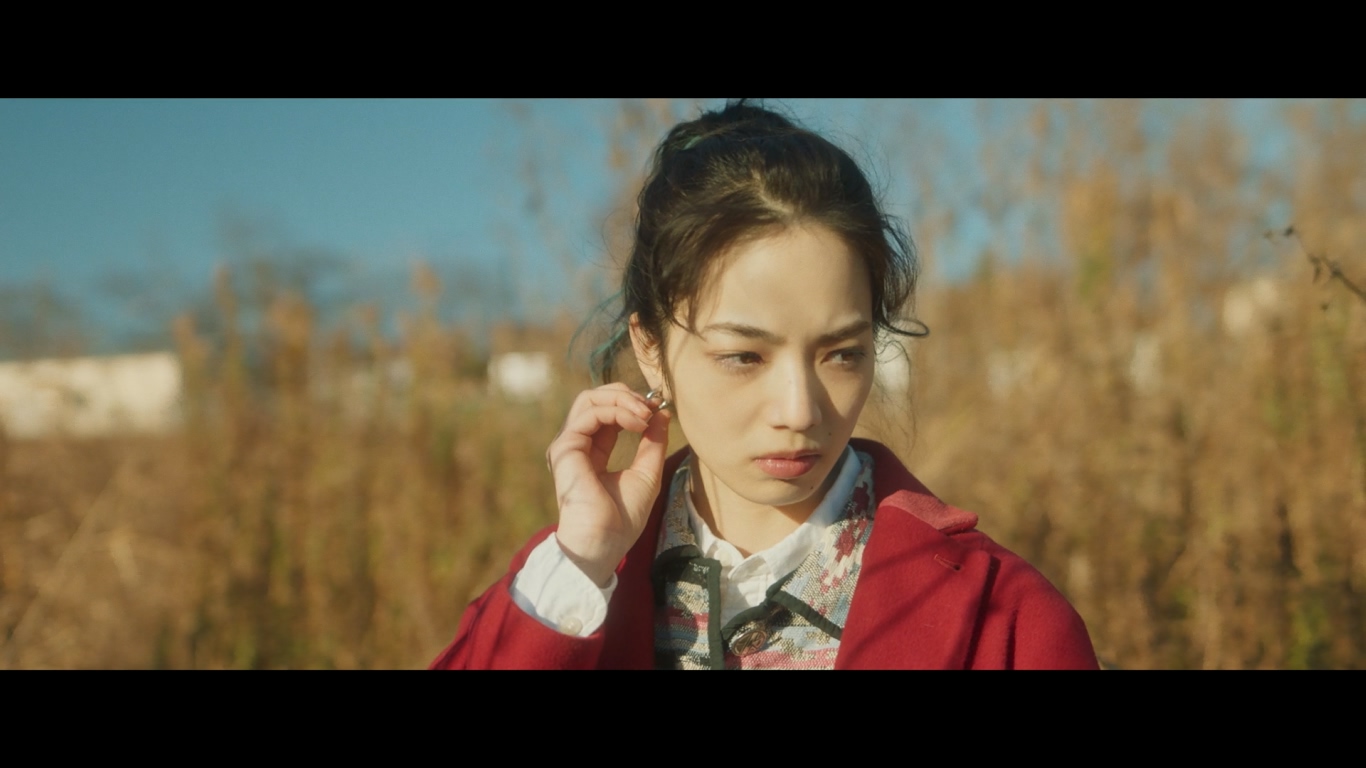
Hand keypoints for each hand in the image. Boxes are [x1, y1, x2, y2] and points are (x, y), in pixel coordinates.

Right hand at [546, 382, 671, 586]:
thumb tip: (661, 412)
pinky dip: (617, 411)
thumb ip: (652, 442)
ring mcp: (568, 445)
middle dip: (626, 395)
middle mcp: (577, 445)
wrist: (604, 542)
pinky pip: (590, 414)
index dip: (632, 404)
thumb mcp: (646, 473)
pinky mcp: (565, 448)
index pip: (607, 412)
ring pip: (589, 399)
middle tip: (651, 405)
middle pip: (595, 398)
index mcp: (592, 451)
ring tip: (645, 413)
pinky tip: (637, 424)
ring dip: (622, 400)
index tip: (657, 408)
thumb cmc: (623, 518)